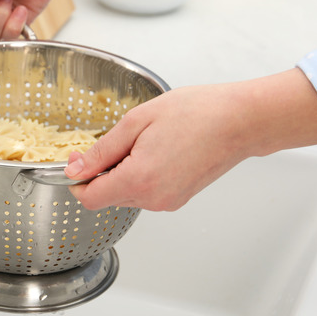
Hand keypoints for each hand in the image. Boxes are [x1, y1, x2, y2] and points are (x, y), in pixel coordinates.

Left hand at [64, 68, 316, 210]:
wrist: (240, 121)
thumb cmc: (196, 113)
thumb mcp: (137, 121)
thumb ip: (102, 150)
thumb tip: (76, 169)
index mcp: (138, 180)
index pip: (90, 199)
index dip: (78, 180)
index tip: (79, 159)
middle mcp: (152, 199)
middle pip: (107, 197)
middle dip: (103, 171)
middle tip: (120, 139)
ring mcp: (168, 202)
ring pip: (126, 194)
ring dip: (124, 172)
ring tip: (146, 141)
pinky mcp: (178, 199)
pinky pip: (146, 192)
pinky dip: (142, 175)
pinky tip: (158, 150)